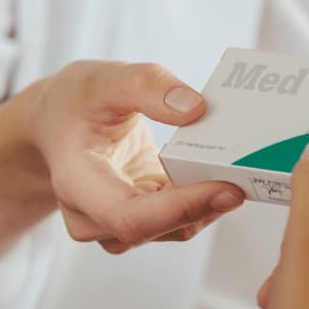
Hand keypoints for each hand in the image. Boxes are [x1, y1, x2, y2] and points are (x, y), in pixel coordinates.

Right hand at [0, 60, 244, 278]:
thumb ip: (146, 86)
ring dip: (211, 203)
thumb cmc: (73, 103)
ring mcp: (116, 224)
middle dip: (207, 204)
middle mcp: (92, 217)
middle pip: (158, 228)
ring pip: (175, 229)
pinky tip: (225, 172)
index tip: (227, 188)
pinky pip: (181, 219)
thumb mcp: (101, 79)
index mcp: (76, 184)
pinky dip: (205, 198)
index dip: (181, 208)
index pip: (129, 216)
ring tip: (243, 169)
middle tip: (251, 173)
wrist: (57, 124)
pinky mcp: (142, 219)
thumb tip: (197, 109)